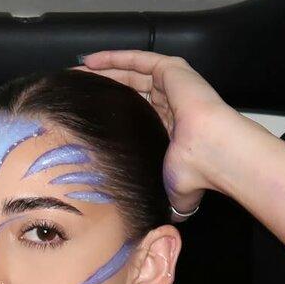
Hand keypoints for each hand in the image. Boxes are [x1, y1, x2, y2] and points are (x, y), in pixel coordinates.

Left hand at [74, 50, 235, 218]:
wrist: (212, 154)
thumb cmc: (194, 173)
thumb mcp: (172, 191)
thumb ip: (165, 200)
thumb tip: (165, 224)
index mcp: (169, 127)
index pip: (134, 113)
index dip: (110, 112)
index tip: (84, 117)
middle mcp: (169, 103)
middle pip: (128, 90)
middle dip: (100, 89)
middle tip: (72, 92)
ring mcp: (172, 85)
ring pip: (130, 72)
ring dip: (102, 71)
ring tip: (75, 74)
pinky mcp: (173, 70)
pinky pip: (138, 59)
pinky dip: (114, 58)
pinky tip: (90, 62)